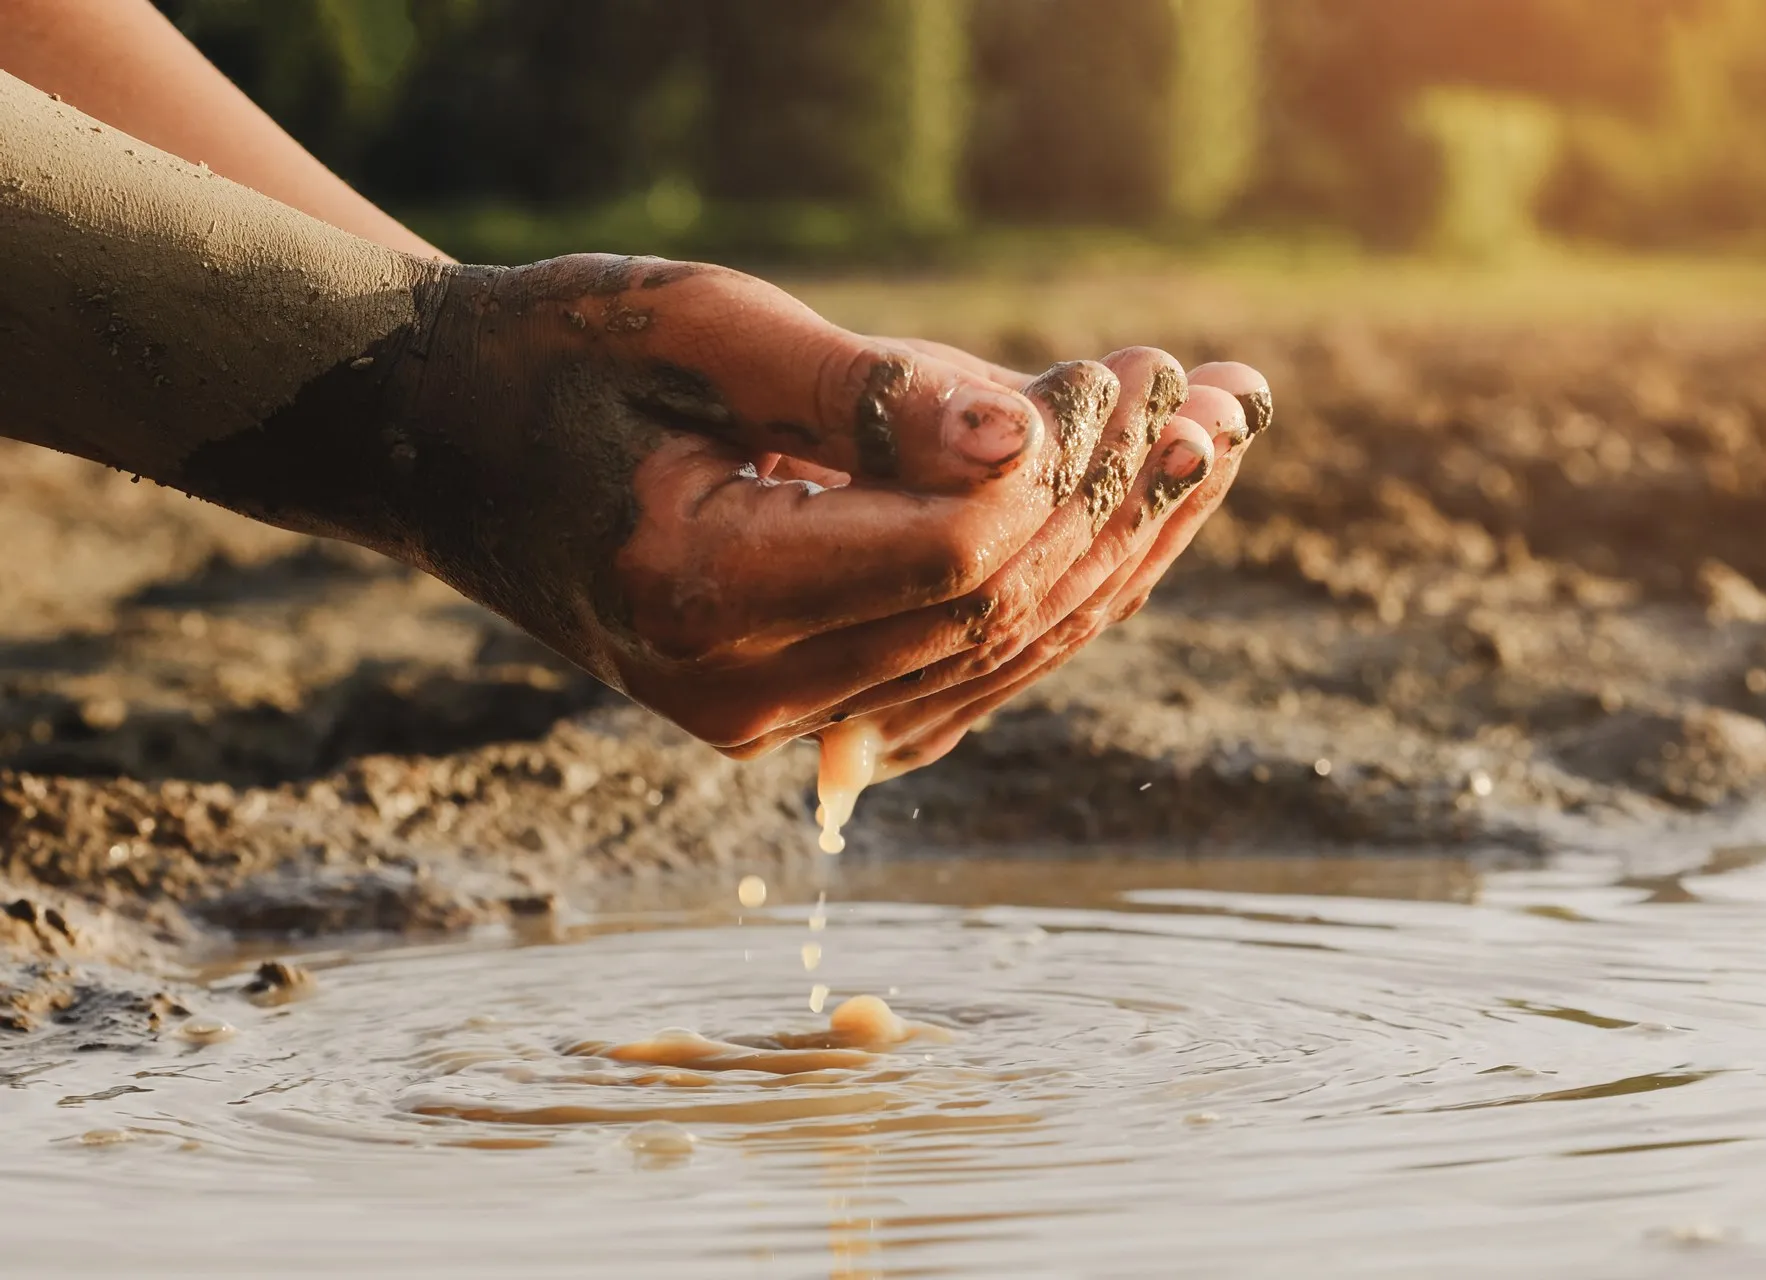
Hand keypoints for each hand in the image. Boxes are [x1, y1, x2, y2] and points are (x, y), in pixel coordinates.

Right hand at [361, 254, 1259, 756]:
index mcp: (694, 592)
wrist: (447, 441)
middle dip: (1124, 503)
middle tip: (1225, 393)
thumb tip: (1024, 440)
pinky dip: (1057, 586)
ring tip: (1221, 436)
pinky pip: (965, 666)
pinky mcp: (799, 708)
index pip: (949, 560)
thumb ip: (863, 390)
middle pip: (993, 614)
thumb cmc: (562, 355)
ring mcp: (769, 718)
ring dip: (1121, 548)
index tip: (1137, 371)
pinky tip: (1138, 514)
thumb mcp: (698, 328)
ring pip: (998, 653)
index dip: (1061, 470)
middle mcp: (736, 691)